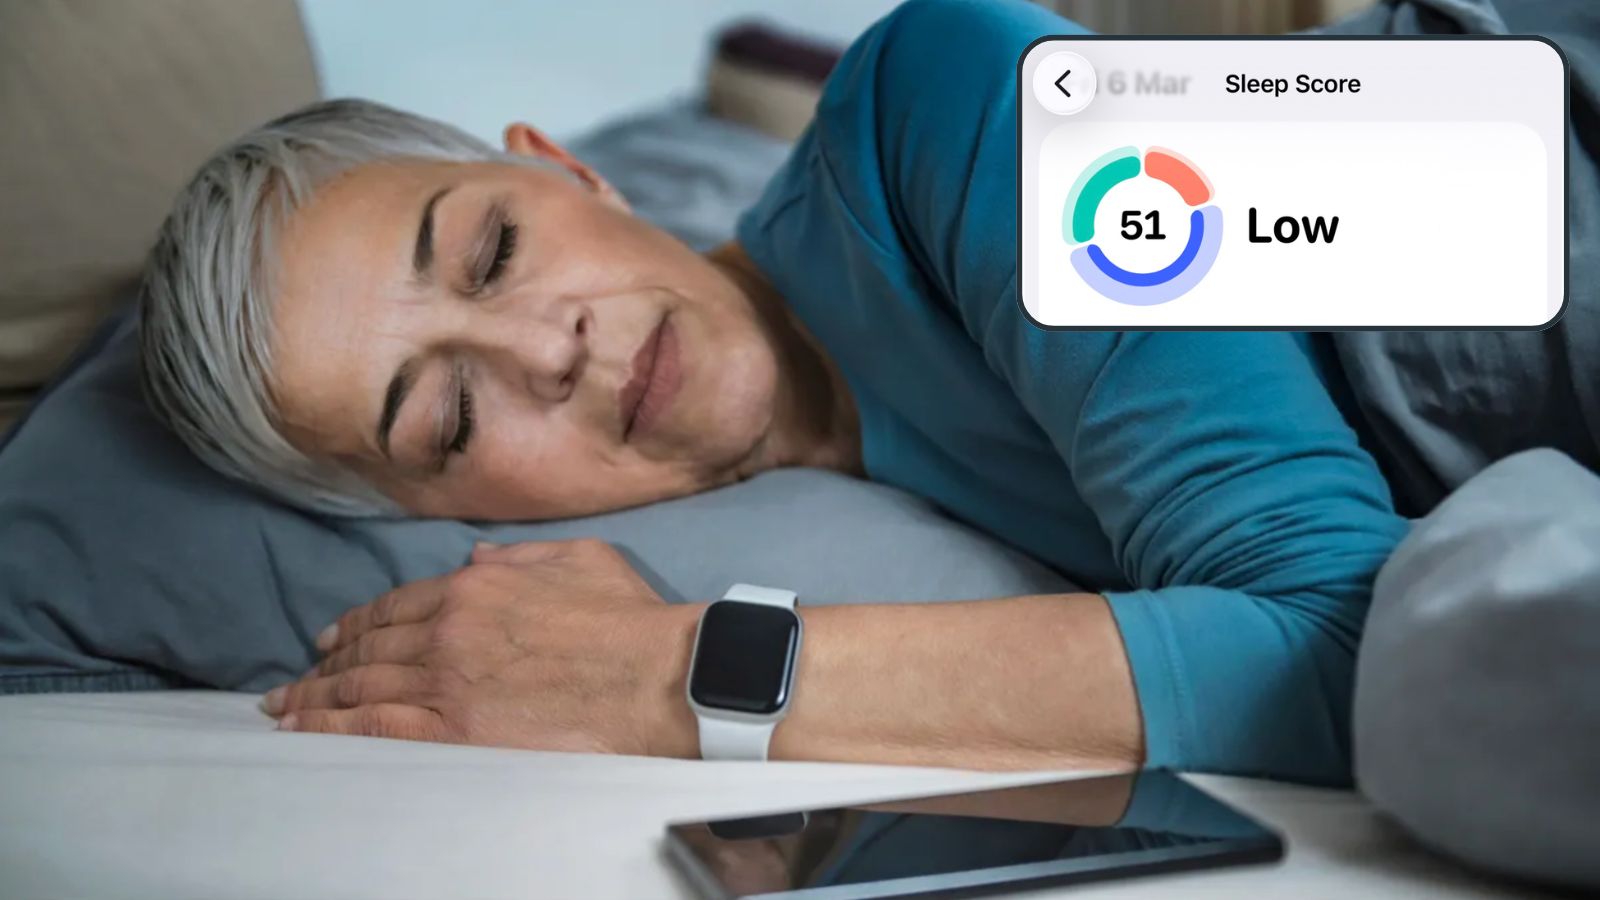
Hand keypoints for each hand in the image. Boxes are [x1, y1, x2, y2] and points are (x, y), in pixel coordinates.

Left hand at [261, 538, 699, 755]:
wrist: (657, 677)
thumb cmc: (630, 619)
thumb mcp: (579, 559)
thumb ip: (521, 556)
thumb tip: (477, 558)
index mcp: (474, 587)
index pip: (394, 607)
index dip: (355, 623)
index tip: (329, 638)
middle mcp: (446, 630)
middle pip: (367, 647)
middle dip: (323, 665)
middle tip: (293, 680)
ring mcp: (444, 682)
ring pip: (359, 687)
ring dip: (313, 698)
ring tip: (284, 709)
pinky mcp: (453, 731)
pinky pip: (372, 729)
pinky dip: (331, 728)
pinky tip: (304, 733)